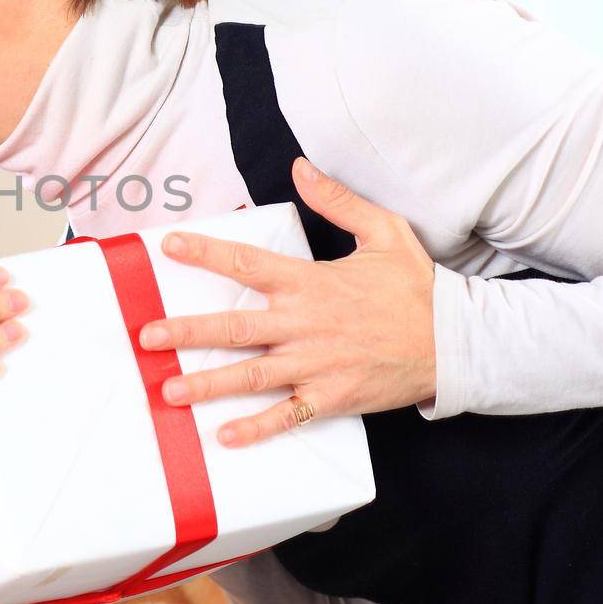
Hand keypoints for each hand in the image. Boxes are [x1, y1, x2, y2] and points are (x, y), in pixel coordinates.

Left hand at [138, 158, 436, 446]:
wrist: (456, 342)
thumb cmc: (415, 287)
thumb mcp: (383, 231)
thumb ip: (337, 201)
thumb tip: (300, 167)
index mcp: (311, 282)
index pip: (247, 263)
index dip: (205, 253)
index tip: (168, 246)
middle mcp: (306, 324)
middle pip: (234, 326)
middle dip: (187, 331)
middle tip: (147, 338)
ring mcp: (316, 364)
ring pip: (251, 375)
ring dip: (208, 383)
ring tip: (169, 391)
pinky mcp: (332, 396)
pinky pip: (287, 415)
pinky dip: (257, 428)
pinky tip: (224, 436)